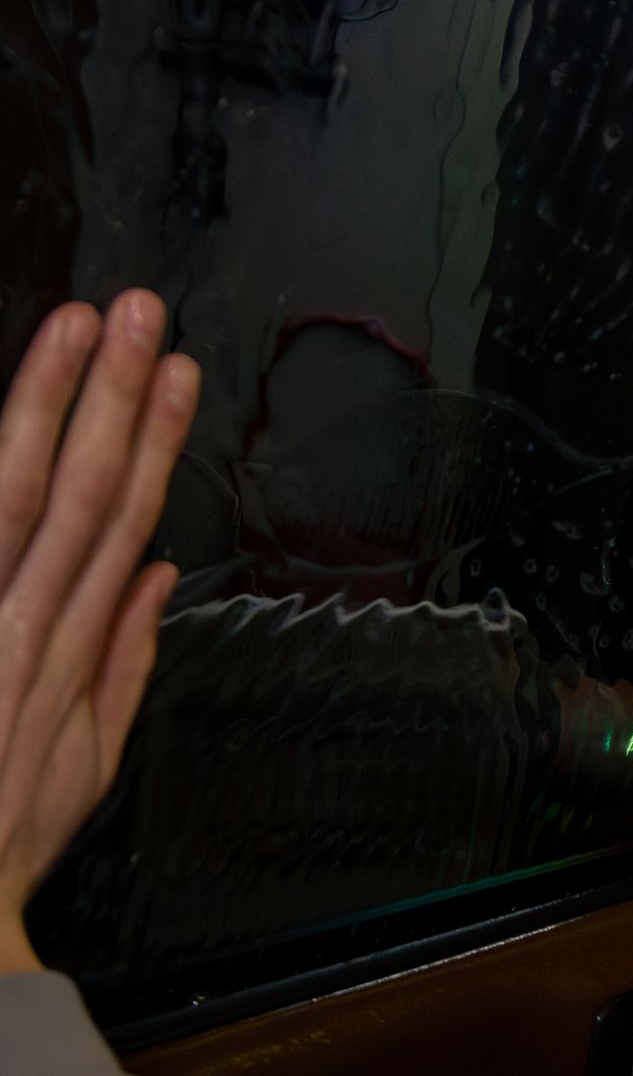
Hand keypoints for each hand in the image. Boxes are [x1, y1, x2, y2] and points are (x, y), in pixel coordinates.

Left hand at [0, 295, 200, 973]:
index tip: (174, 372)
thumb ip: (123, 661)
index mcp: (72, 649)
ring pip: (27, 495)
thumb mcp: (85, 760)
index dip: (153, 438)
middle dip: (116, 394)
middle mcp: (31, 626)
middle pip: (86, 489)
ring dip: (57, 405)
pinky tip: (11, 421)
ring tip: (83, 331)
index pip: (125, 518)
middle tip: (138, 315)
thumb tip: (152, 580)